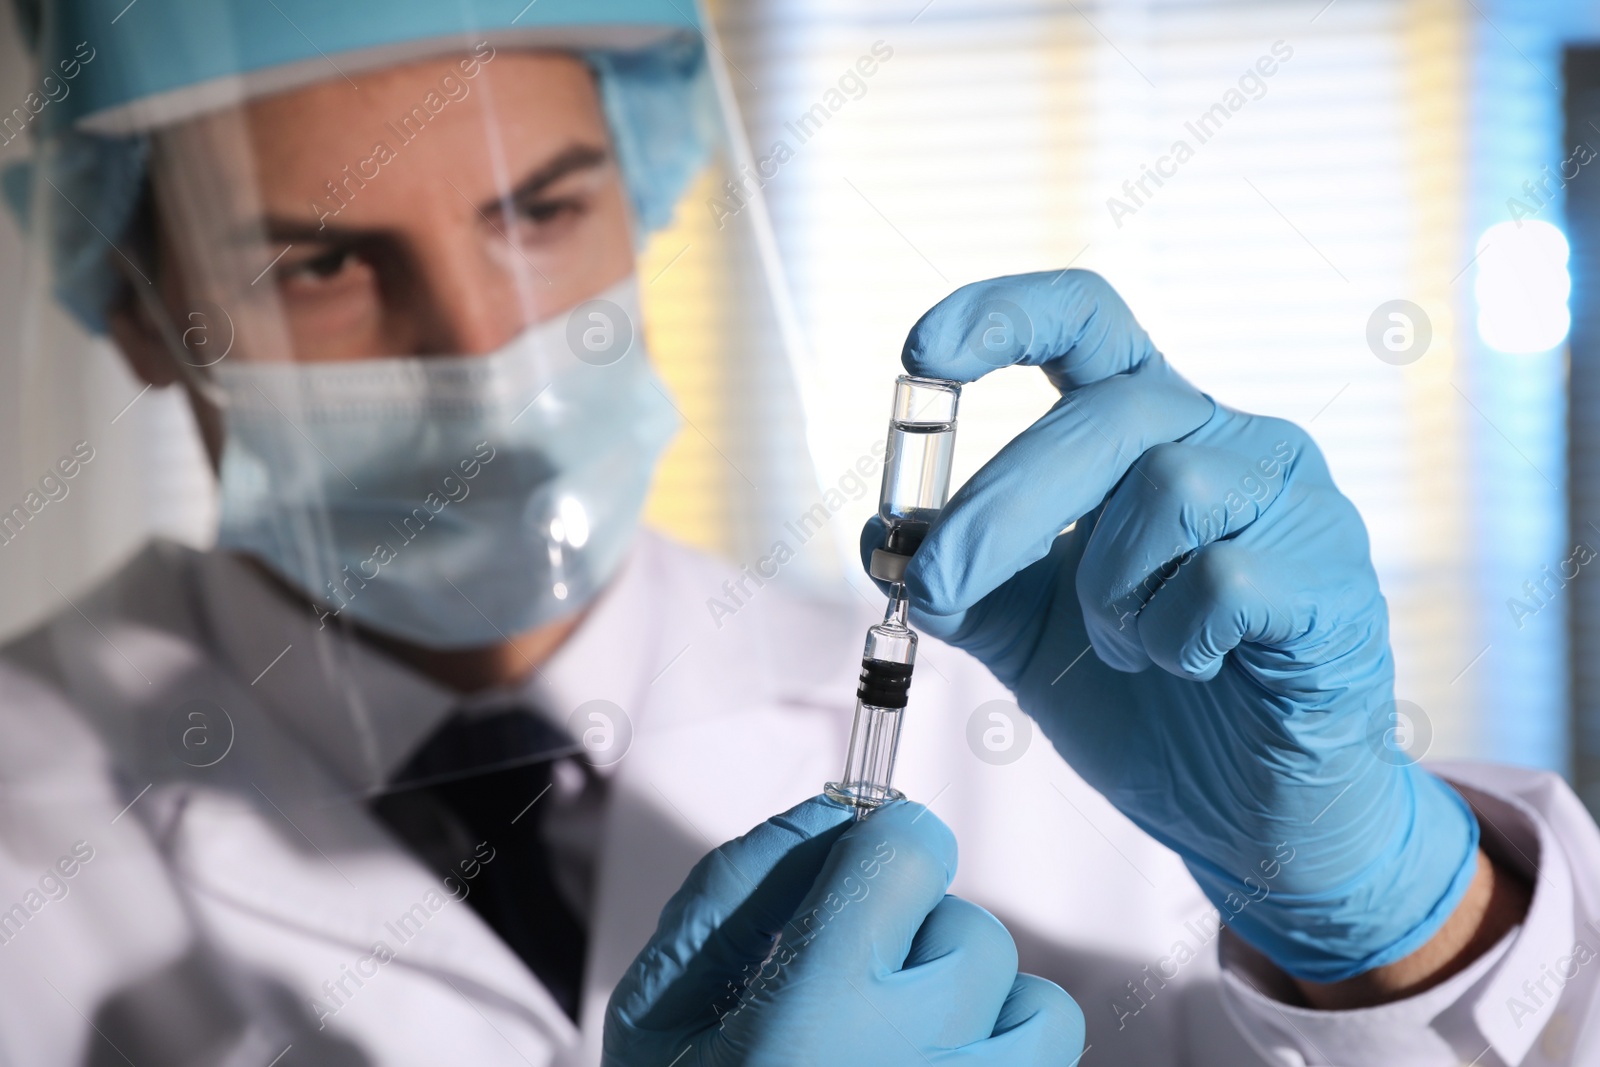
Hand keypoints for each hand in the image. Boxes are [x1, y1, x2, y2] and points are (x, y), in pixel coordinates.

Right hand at [603, 797, 1083, 1064]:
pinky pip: (1052, 1063)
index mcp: (817, 1010)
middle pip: (971, 928)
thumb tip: (827, 815)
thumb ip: (734, 891)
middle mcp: (914, 1061)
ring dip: (980, 1007)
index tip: (865, 875)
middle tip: (856, 997)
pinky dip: (1008, 1056)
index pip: (909, 850)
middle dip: (917, 945)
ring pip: (1036, 999)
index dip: (883, 853)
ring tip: (912, 1044)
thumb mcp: (662, 1011)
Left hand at [862, 271, 1480, 983]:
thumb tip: (882, 534)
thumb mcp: (1028, 638)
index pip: (1089, 323)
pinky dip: (1173, 635)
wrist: (1249, 818)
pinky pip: (1225, 577)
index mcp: (1153, 436)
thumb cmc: (1148, 708)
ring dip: (1108, 586)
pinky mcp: (1335, 581)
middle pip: (1107, 415)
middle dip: (1002, 503)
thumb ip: (963, 583)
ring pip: (1169, 488)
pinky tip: (1189, 667)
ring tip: (1124, 646)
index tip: (922, 352)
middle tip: (939, 584)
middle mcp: (1231, 444)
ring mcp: (1295, 505)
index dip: (1005, 315)